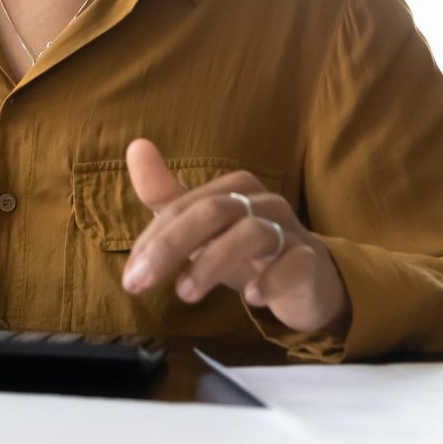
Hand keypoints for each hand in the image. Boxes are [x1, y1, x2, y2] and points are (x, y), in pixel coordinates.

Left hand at [120, 138, 351, 336]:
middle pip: (212, 212)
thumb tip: (136, 146)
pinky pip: (294, 263)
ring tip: (185, 294)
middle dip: (171, 246)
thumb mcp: (204, 230)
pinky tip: (251, 297)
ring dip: (213, 263)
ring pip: (250, 233)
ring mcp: (289, 229)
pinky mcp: (311, 262)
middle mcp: (261, 201)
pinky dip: (271, 279)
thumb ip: (167, 197)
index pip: (183, 207)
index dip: (153, 240)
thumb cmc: (247, 251)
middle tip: (140, 283)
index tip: (131, 277)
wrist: (310, 281)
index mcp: (232, 188)